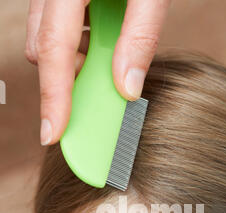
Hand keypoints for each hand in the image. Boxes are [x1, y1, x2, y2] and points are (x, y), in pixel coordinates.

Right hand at [25, 0, 171, 145]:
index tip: (53, 133)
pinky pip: (58, 24)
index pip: (54, 50)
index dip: (54, 98)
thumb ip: (140, 36)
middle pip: (45, 50)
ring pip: (47, 38)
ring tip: (109, 57)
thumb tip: (128, 89)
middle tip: (99, 92)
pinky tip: (105, 39)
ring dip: (73, 60)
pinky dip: (77, 42)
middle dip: (66, 80)